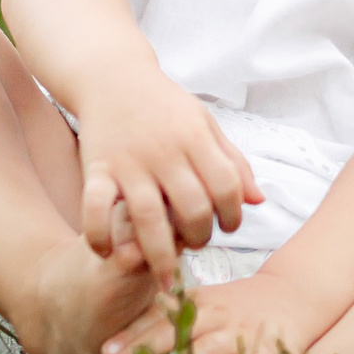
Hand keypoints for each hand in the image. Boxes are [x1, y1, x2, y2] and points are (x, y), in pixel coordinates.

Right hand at [72, 78, 262, 281]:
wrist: (113, 78)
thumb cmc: (164, 105)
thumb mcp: (205, 123)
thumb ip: (233, 162)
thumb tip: (258, 201)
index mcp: (195, 139)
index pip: (226, 186)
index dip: (234, 215)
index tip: (229, 226)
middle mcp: (164, 152)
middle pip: (192, 208)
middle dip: (200, 237)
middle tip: (197, 243)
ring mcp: (129, 163)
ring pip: (149, 218)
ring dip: (161, 254)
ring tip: (167, 274)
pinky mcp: (97, 168)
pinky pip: (95, 208)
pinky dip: (99, 235)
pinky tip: (107, 253)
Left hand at [101, 268, 338, 353]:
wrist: (295, 294)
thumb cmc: (236, 305)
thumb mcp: (201, 302)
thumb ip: (165, 318)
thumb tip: (114, 342)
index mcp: (196, 303)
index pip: (158, 319)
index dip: (131, 336)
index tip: (103, 352)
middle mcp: (216, 316)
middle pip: (175, 333)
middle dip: (144, 353)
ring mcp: (242, 333)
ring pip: (209, 352)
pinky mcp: (269, 351)